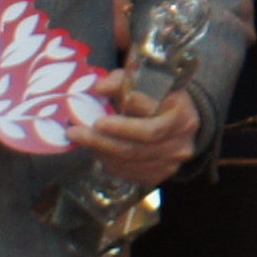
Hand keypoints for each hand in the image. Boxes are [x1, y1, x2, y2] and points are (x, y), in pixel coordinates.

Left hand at [72, 86, 203, 186]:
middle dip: (103, 139)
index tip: (97, 119)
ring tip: (83, 140)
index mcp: (180, 109)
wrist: (181, 123)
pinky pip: (130, 173)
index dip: (123, 120)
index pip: (151, 115)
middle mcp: (180, 138)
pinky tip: (100, 152)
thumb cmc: (158, 97)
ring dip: (102, 151)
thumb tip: (99, 88)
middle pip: (138, 144)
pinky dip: (111, 163)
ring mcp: (172, 160)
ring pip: (131, 160)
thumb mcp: (144, 82)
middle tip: (75, 133)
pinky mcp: (161, 175)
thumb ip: (122, 81)